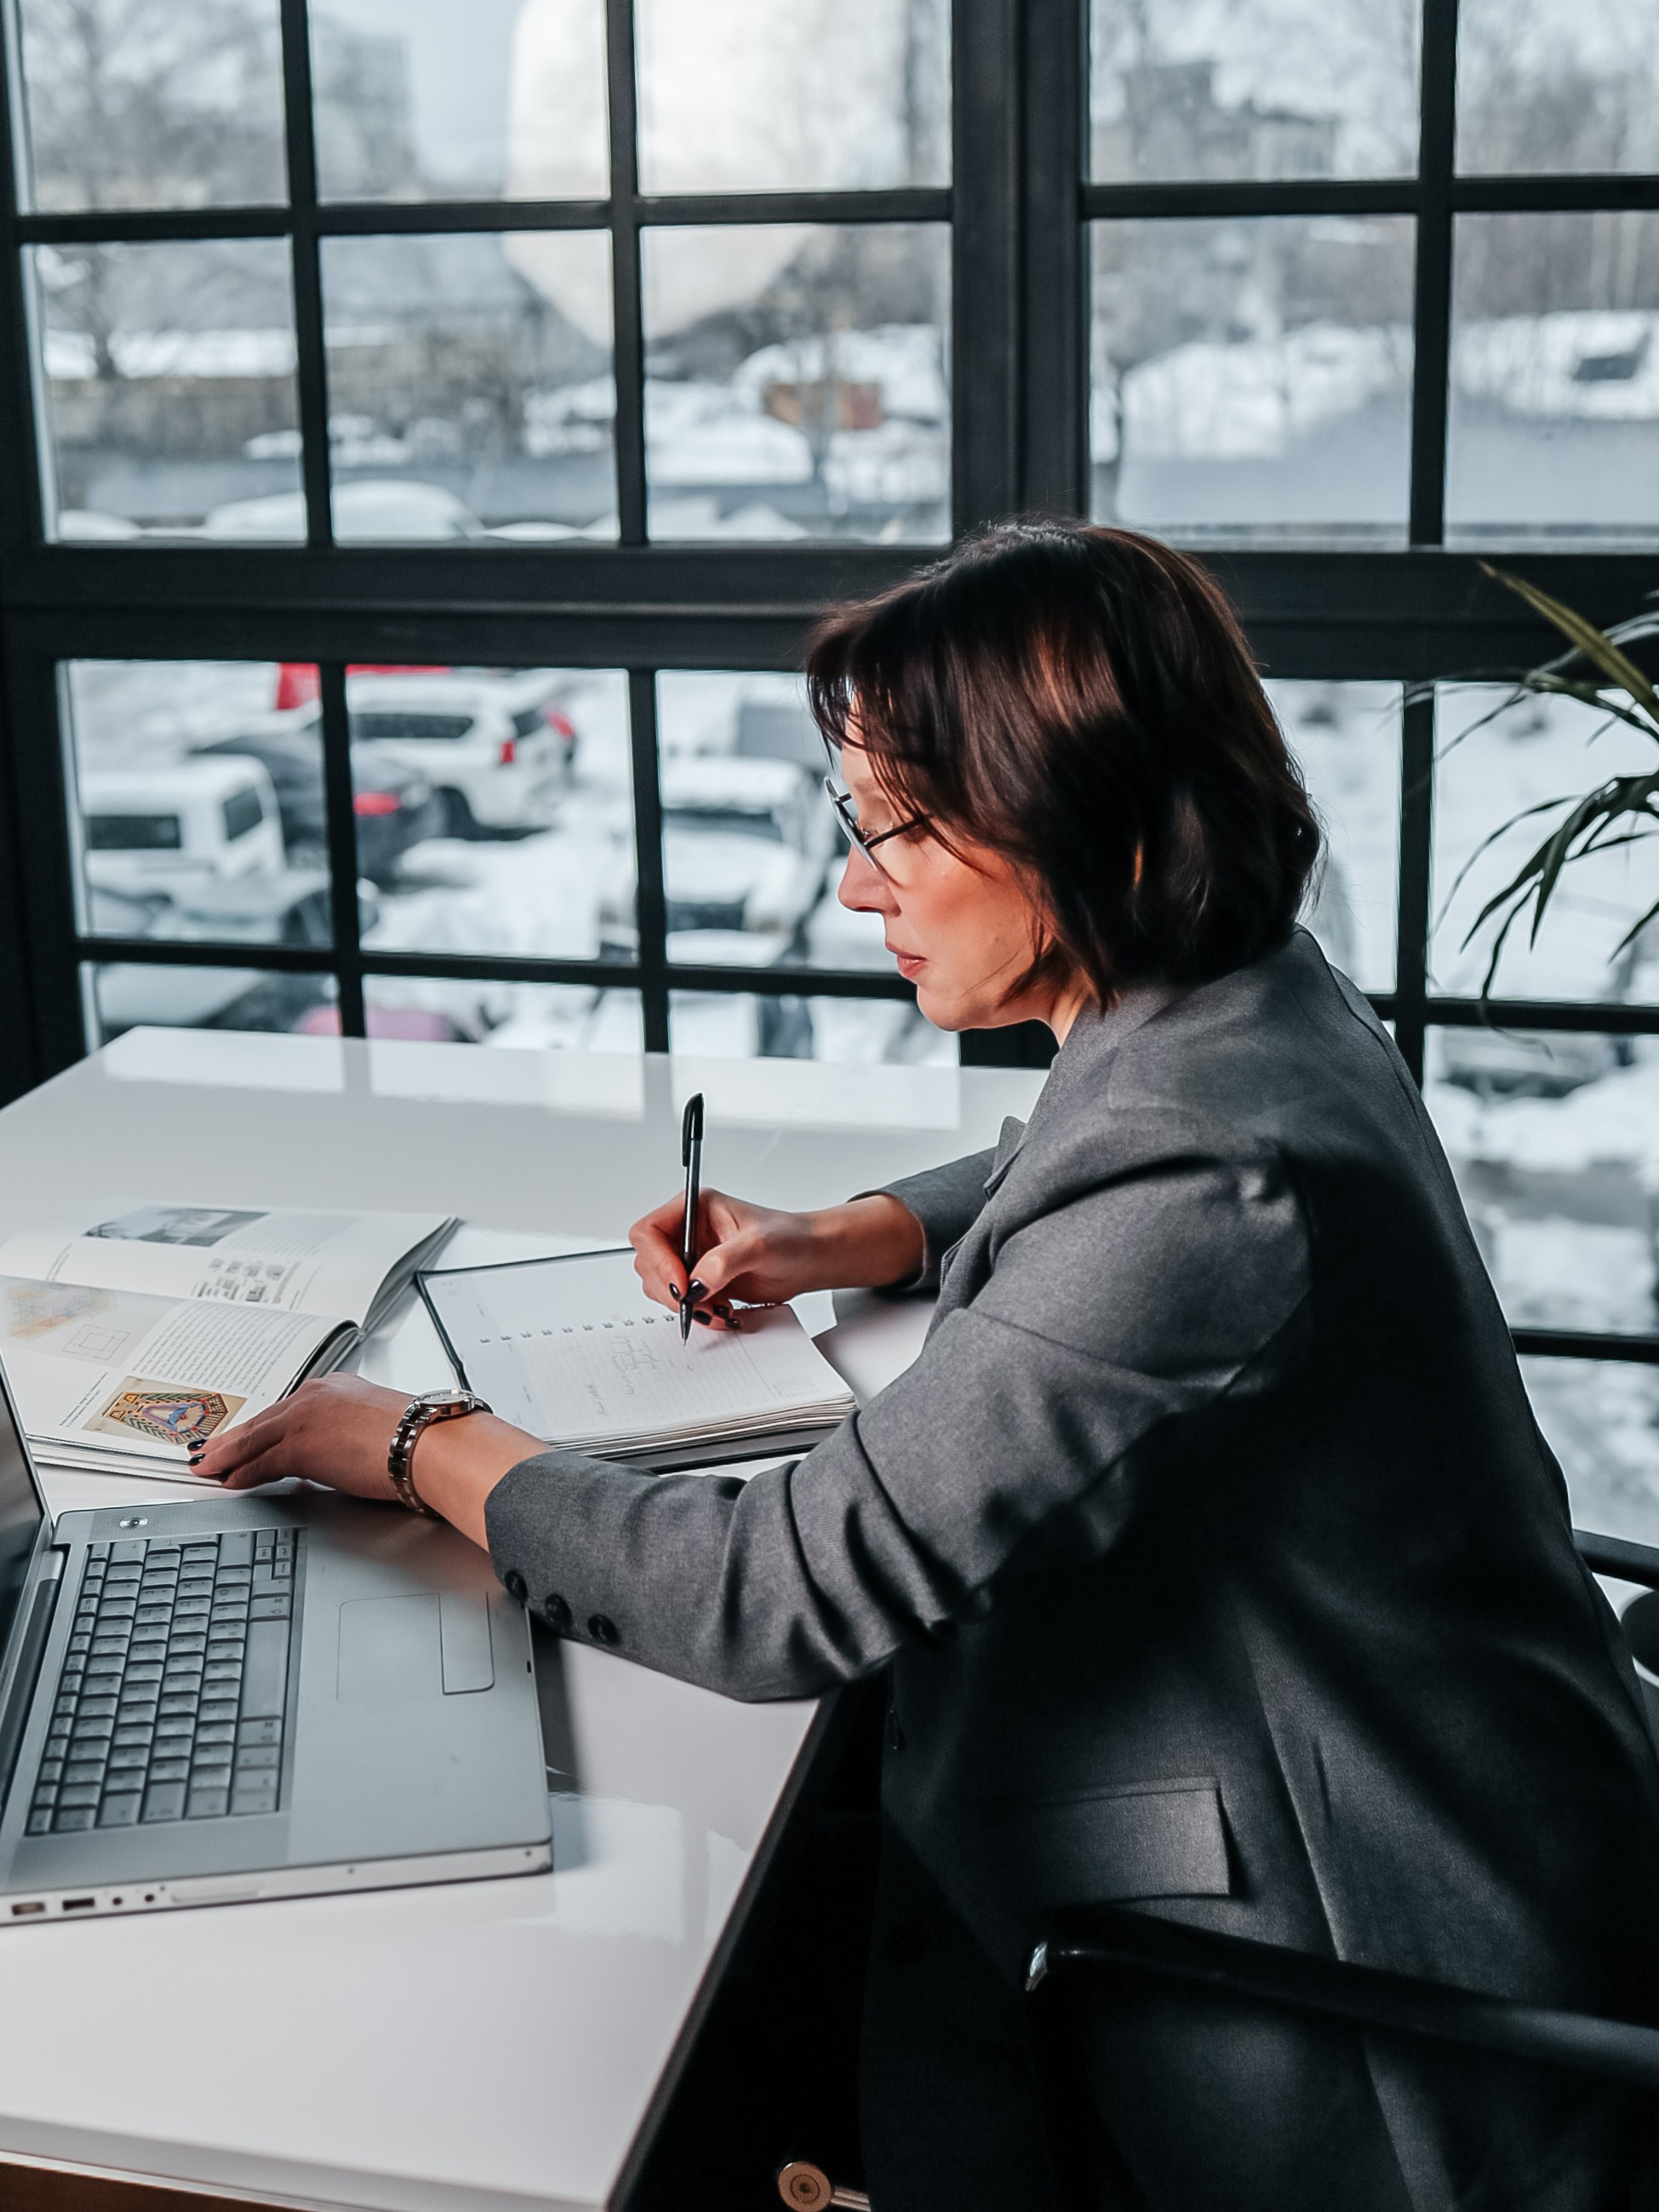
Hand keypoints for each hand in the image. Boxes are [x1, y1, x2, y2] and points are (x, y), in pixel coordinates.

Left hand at [189, 1373, 544, 1549]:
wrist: (430, 1444)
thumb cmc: (422, 1440)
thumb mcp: (380, 1429)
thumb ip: (353, 1436)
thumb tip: (344, 1458)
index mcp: (339, 1387)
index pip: (288, 1409)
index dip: (262, 1427)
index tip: (246, 1436)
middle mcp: (319, 1394)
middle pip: (265, 1420)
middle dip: (235, 1439)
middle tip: (211, 1451)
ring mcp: (307, 1416)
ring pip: (256, 1438)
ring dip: (229, 1456)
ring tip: (209, 1468)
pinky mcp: (302, 1444)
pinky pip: (261, 1462)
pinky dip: (241, 1472)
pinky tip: (231, 1481)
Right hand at [628, 1186, 924, 1319]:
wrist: (811, 1259)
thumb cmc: (791, 1238)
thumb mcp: (759, 1245)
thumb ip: (724, 1262)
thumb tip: (695, 1283)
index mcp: (693, 1209)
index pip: (649, 1231)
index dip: (658, 1259)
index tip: (682, 1282)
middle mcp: (688, 1232)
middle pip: (649, 1263)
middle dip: (671, 1288)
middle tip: (698, 1303)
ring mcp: (692, 1258)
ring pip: (661, 1286)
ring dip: (685, 1304)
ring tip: (718, 1307)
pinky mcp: (701, 1282)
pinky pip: (682, 1302)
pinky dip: (697, 1312)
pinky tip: (722, 1311)